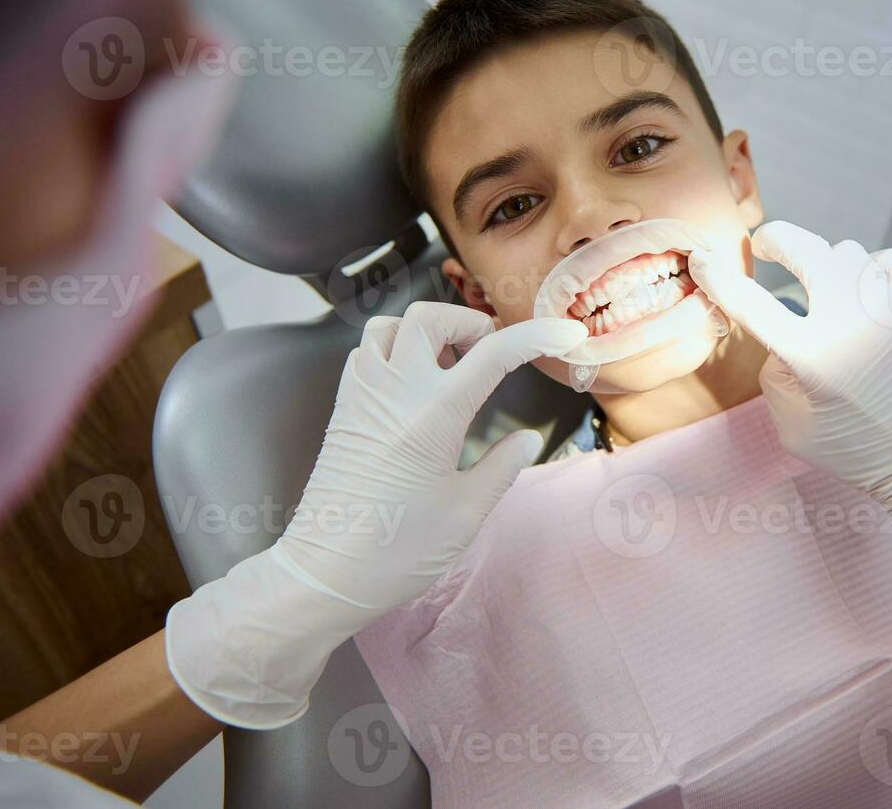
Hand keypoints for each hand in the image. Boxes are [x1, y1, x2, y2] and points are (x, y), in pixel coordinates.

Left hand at [166, 303, 586, 727]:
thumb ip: (502, 467)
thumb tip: (527, 439)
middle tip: (490, 353)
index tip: (567, 334)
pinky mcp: (343, 409)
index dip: (536, 336)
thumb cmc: (398, 549)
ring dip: (426, 331)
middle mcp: (394, 390)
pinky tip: (413, 383)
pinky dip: (394, 349)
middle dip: (468, 322)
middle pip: (429, 318)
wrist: (324, 573)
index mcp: (435, 414)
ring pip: (390, 326)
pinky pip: (366, 352)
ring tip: (449, 364)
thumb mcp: (466, 512)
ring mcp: (362, 395)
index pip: (494, 353)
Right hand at [689, 222, 891, 615]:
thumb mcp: (794, 428)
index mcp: (812, 357)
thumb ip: (775, 372)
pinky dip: (870, 274)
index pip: (748, 301)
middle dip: (775, 239)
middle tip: (767, 246)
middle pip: (802, 247)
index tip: (704, 259)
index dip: (716, 275)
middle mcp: (853, 321)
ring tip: (831, 294)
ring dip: (829, 266)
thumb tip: (779, 328)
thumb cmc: (860, 452)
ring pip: (847, 252)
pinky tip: (870, 298)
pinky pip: (887, 262)